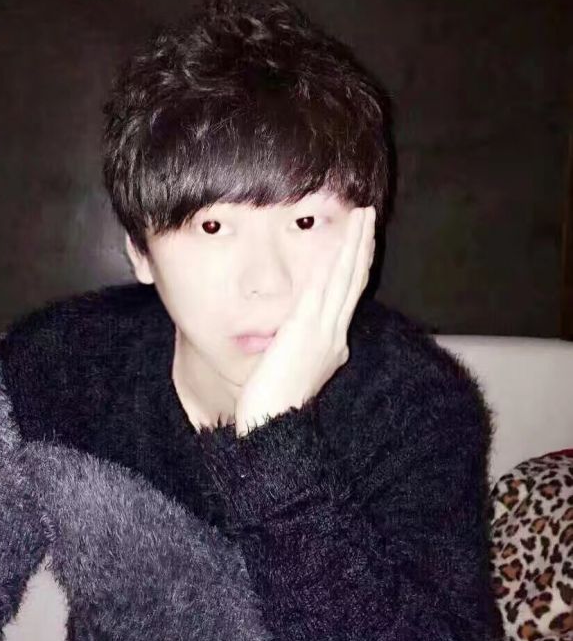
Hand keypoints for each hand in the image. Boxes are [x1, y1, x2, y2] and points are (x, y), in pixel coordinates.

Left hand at [235, 206, 376, 436]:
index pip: (348, 296)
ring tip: (362, 217)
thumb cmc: (275, 402)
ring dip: (353, 244)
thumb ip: (302, 347)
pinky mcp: (305, 330)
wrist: (272, 426)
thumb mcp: (296, 369)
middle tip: (369, 215)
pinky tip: (337, 242)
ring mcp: (323, 332)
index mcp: (333, 344)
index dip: (356, 265)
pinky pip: (321, 290)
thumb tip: (296, 333)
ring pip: (344, 279)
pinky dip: (331, 265)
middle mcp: (335, 335)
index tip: (360, 242)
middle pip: (354, 281)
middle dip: (362, 245)